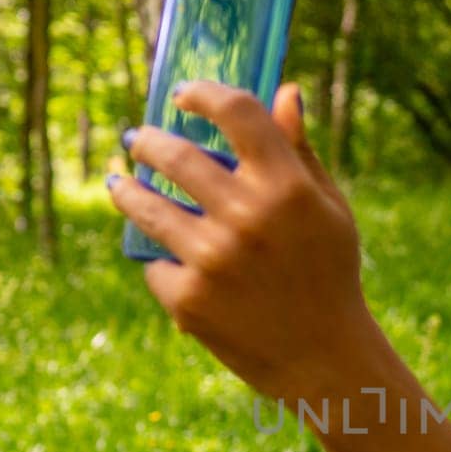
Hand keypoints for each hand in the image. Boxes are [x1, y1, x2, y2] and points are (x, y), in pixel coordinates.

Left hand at [108, 81, 375, 401]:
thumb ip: (300, 151)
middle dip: (149, 142)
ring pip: (146, 207)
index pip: (237, 112)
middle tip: (139, 140)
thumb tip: (285, 91)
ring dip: (127, 189)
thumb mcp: (330, 209)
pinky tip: (169, 262)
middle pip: (176, 155)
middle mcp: (248, 216)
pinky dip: (163, 262)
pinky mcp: (189, 298)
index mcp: (289, 187)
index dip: (203, 93)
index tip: (184, 94)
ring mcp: (213, 258)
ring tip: (120, 184)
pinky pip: (157, 264)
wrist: (325, 360)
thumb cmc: (329, 275)